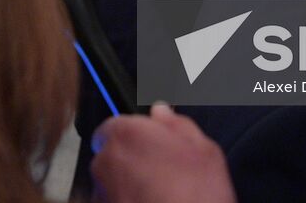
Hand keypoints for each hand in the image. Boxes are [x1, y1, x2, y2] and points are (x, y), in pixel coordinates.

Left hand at [90, 103, 234, 202]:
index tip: (150, 144)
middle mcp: (106, 160)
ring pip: (111, 181)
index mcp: (127, 133)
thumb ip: (176, 123)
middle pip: (111, 152)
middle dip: (130, 159)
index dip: (134, 134)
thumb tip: (161, 112)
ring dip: (127, 184)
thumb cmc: (197, 197)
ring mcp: (100, 192)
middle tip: (160, 173)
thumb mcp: (204, 150)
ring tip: (159, 195)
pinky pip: (112, 201)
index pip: (116, 124)